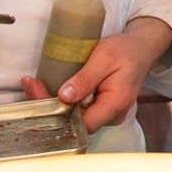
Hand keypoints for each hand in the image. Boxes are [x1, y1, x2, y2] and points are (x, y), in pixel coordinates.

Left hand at [20, 17, 171, 132]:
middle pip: (74, 122)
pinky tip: (46, 87)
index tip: (39, 92)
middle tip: (31, 84)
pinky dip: (60, 100)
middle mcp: (110, 115)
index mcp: (115, 105)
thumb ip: (86, 78)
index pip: (82, 123)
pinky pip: (77, 109)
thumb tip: (64, 96)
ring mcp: (104, 113)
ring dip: (51, 102)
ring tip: (34, 84)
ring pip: (73, 117)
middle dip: (48, 106)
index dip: (58, 112)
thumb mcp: (105, 57)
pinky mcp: (98, 108)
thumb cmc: (126, 50)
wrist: (141, 48)